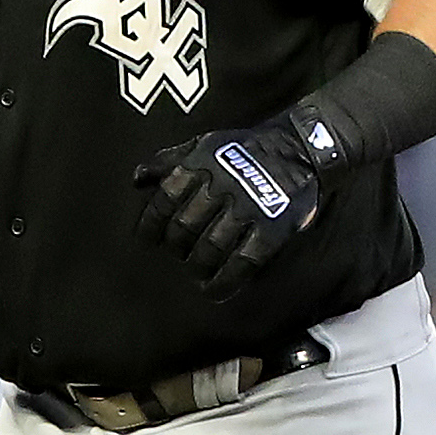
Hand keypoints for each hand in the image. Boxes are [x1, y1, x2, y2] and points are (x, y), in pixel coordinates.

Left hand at [132, 117, 327, 298]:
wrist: (298, 148)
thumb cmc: (243, 149)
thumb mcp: (203, 144)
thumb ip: (169, 160)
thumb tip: (137, 178)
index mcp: (200, 165)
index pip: (164, 200)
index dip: (151, 225)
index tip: (148, 240)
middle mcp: (220, 187)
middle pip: (185, 228)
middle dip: (177, 247)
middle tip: (179, 255)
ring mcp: (247, 208)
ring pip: (210, 248)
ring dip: (198, 267)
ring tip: (196, 274)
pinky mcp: (271, 227)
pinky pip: (243, 261)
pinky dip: (225, 281)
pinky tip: (215, 291)